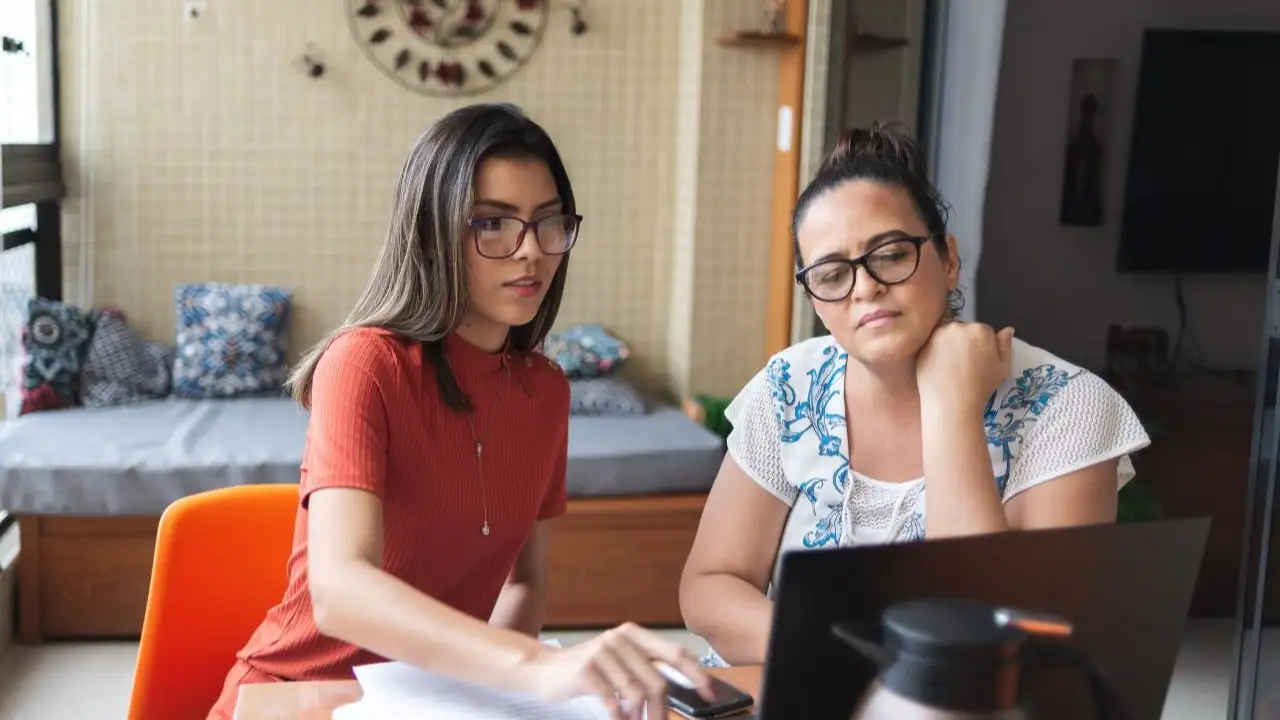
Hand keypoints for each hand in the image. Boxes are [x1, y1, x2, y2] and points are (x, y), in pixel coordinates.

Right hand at [521, 623, 712, 719]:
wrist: (543, 669)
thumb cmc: (587, 668)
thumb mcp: (618, 658)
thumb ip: (646, 667)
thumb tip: (683, 688)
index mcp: (633, 634)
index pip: (675, 653)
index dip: (696, 675)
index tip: (709, 694)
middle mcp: (619, 639)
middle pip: (658, 681)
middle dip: (663, 710)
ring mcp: (602, 654)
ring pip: (637, 694)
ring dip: (640, 716)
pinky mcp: (585, 671)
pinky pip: (614, 701)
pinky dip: (619, 716)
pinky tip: (617, 718)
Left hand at [916, 321, 1014, 411]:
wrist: (952, 402)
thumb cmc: (980, 387)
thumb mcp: (1003, 368)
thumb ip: (1005, 345)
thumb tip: (1007, 329)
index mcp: (980, 329)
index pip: (982, 330)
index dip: (982, 345)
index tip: (979, 359)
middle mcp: (958, 326)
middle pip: (964, 329)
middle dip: (965, 341)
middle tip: (964, 363)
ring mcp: (938, 334)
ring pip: (947, 334)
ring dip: (949, 343)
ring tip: (951, 365)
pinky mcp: (923, 344)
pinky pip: (932, 343)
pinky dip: (935, 350)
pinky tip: (939, 366)